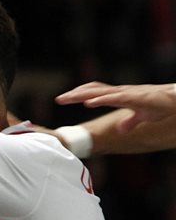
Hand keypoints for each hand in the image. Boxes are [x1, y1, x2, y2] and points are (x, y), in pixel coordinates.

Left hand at [56, 81, 175, 131]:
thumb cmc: (161, 105)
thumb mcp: (142, 116)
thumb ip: (130, 121)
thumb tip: (122, 129)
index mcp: (120, 95)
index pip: (95, 92)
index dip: (79, 95)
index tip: (64, 99)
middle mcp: (120, 92)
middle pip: (93, 90)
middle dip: (75, 94)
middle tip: (58, 99)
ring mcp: (127, 93)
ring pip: (100, 92)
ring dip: (82, 95)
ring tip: (67, 98)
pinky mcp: (135, 97)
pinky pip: (114, 97)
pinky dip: (101, 99)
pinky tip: (89, 102)